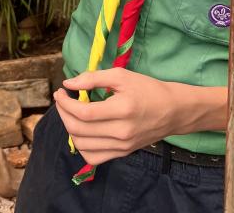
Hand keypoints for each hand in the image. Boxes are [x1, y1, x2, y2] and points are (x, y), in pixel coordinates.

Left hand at [54, 69, 177, 165]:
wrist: (173, 111)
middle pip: (79, 130)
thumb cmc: (147, 88)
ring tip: (70, 113)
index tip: (60, 91)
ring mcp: (122, 147)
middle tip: (62, 100)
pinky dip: (81, 145)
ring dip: (69, 128)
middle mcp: (121, 133)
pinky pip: (94, 157)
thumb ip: (92, 78)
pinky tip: (82, 129)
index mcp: (122, 110)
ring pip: (83, 146)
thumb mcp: (120, 75)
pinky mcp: (123, 153)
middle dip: (63, 113)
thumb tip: (68, 84)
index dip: (65, 103)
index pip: (84, 112)